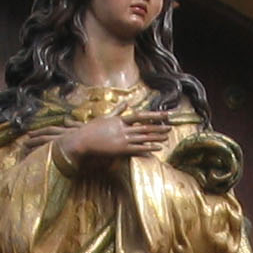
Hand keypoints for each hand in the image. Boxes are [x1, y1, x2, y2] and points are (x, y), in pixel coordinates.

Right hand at [46, 110, 174, 171]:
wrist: (82, 140)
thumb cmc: (91, 129)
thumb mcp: (105, 117)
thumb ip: (118, 110)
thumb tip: (126, 102)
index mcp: (120, 120)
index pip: (140, 116)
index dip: (154, 115)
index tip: (164, 114)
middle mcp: (123, 128)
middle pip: (145, 127)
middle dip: (159, 126)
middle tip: (171, 125)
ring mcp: (122, 139)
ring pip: (143, 137)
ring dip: (156, 137)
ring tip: (167, 136)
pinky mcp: (121, 149)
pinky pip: (138, 148)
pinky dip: (149, 148)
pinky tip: (158, 148)